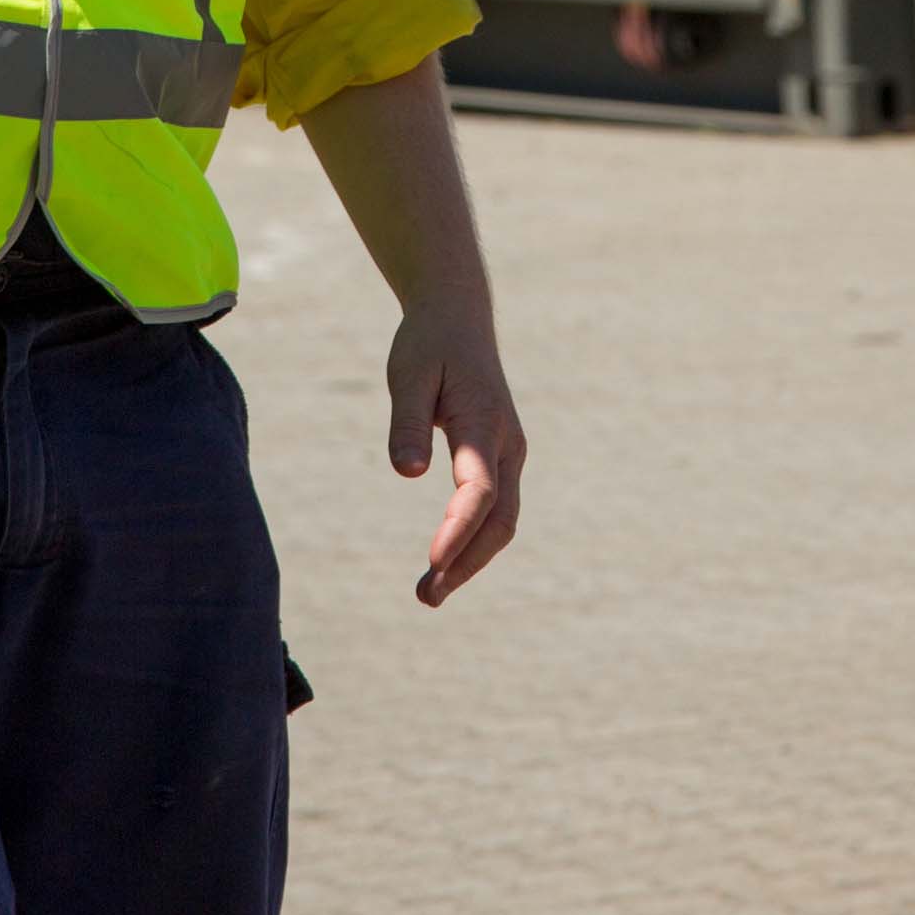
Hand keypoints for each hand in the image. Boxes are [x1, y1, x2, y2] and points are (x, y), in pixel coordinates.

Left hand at [384, 299, 524, 607]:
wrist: (458, 317)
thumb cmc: (428, 344)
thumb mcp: (408, 373)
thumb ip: (407, 422)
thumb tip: (407, 473)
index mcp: (483, 422)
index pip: (478, 491)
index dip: (457, 530)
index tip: (432, 563)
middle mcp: (506, 444)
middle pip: (499, 520)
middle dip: (466, 563)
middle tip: (425, 597)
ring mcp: (508, 453)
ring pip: (502, 521)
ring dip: (470, 560)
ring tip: (429, 592)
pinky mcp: (499, 458)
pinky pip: (494, 510)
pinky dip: (473, 542)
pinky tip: (445, 561)